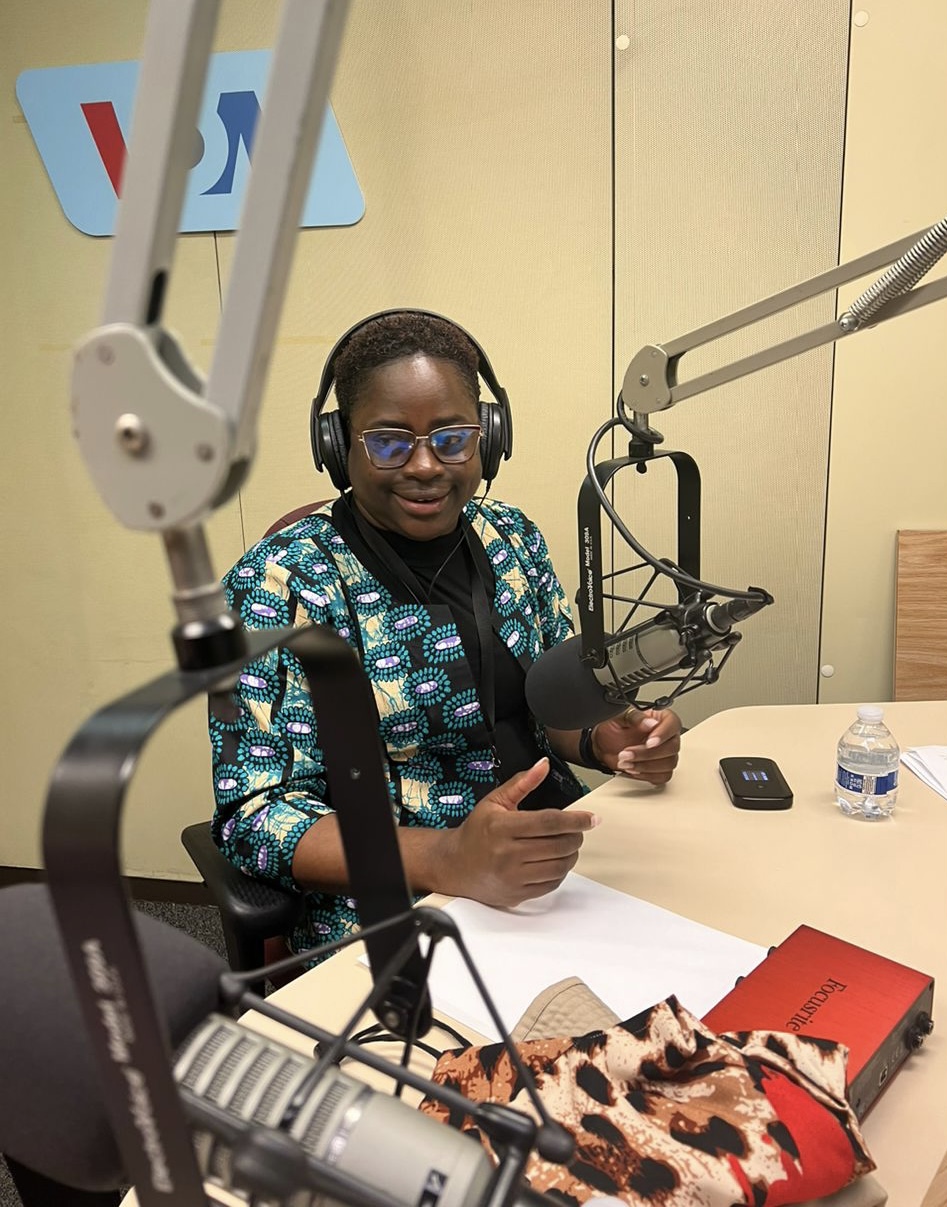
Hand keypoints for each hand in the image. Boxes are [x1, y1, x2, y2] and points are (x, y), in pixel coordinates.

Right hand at [439, 758, 599, 908]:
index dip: (575, 819)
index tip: (592, 818)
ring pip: (559, 866)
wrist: (455, 865)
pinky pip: (551, 884)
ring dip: (572, 854)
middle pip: (558, 845)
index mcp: (502, 827)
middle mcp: (507, 853)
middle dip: (576, 836)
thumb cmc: (477, 831)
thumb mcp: (495, 801)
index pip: (549, 822)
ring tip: (569, 844)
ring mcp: (512, 877)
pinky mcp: (517, 893)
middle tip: (579, 829)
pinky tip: (556, 860)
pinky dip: (561, 871)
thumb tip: (543, 764)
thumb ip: (522, 783)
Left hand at [592, 707, 681, 783]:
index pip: (673, 724)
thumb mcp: (619, 717)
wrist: (604, 744)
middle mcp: (666, 735)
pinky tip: (633, 769)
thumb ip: (635, 718)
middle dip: (647, 754)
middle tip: (627, 753)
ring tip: (626, 762)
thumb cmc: (613, 728)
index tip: (649, 743)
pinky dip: (647, 775)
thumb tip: (651, 723)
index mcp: (661, 718)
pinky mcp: (659, 768)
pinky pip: (663, 776)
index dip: (663, 735)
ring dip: (645, 766)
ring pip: (669, 764)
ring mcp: (665, 753)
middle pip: (672, 747)